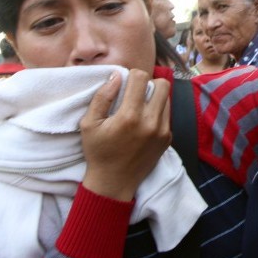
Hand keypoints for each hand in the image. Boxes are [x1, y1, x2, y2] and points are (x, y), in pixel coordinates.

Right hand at [80, 69, 171, 200]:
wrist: (114, 182)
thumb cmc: (98, 152)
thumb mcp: (89, 124)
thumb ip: (102, 97)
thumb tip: (117, 75)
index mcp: (130, 116)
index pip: (142, 78)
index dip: (132, 76)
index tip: (125, 84)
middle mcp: (151, 122)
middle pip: (163, 84)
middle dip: (149, 84)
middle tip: (136, 93)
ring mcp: (163, 131)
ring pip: (167, 99)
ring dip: (155, 98)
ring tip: (139, 107)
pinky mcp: (168, 138)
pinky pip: (168, 115)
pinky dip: (158, 113)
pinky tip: (144, 122)